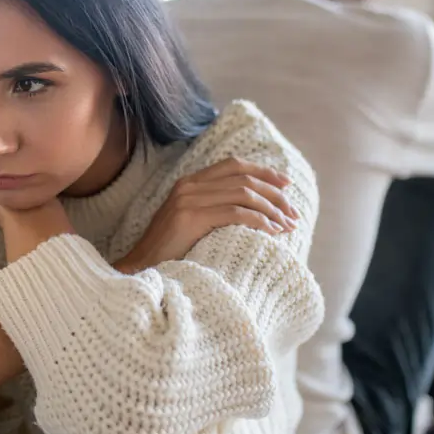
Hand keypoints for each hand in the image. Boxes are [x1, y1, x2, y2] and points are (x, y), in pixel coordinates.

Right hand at [115, 158, 297, 274]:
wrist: (141, 268)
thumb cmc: (169, 252)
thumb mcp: (191, 222)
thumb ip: (212, 207)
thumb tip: (252, 208)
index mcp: (189, 182)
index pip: (234, 165)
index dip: (263, 171)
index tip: (286, 184)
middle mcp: (188, 185)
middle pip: (243, 177)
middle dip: (274, 193)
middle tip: (292, 212)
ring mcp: (188, 200)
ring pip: (244, 194)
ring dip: (271, 209)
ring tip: (287, 225)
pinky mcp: (191, 218)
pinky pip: (236, 213)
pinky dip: (259, 221)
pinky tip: (272, 232)